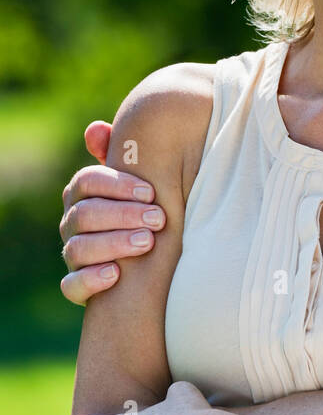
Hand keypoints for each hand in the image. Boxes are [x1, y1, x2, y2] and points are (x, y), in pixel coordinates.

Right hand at [60, 120, 163, 304]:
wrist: (152, 252)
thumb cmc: (145, 204)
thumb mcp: (140, 178)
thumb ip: (124, 151)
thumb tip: (95, 129)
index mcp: (83, 193)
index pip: (86, 181)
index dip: (116, 184)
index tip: (150, 191)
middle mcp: (72, 222)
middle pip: (85, 214)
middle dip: (123, 215)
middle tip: (158, 218)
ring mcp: (73, 253)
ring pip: (77, 248)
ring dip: (114, 244)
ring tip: (147, 242)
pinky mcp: (78, 285)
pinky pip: (71, 285)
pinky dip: (91, 280)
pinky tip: (116, 274)